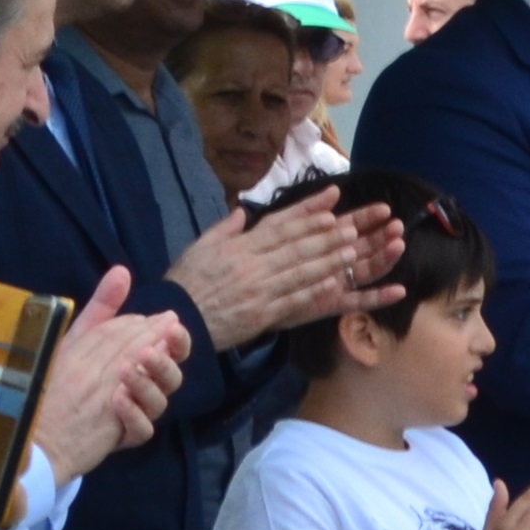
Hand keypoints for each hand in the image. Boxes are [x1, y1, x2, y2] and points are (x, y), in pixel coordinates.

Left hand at [33, 267, 187, 482]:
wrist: (38, 420)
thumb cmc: (66, 375)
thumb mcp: (82, 336)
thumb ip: (105, 307)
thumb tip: (121, 270)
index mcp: (141, 364)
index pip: (171, 349)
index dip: (176, 338)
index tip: (171, 324)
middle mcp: (144, 388)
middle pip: (172, 376)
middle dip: (163, 360)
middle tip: (147, 350)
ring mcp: (136, 414)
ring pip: (161, 402)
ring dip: (147, 384)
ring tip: (125, 371)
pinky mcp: (123, 437)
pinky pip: (140, 429)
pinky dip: (132, 414)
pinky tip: (117, 399)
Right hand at [168, 193, 403, 352]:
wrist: (177, 318)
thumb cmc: (187, 282)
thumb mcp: (199, 248)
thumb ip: (224, 229)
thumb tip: (243, 210)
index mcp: (238, 248)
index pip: (278, 229)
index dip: (307, 219)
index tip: (331, 210)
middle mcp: (251, 265)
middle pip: (295, 248)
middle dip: (326, 237)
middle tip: (353, 228)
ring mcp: (259, 290)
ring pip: (299, 272)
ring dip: (328, 261)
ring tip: (352, 252)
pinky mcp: (262, 313)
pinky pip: (292, 300)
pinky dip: (314, 291)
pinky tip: (334, 284)